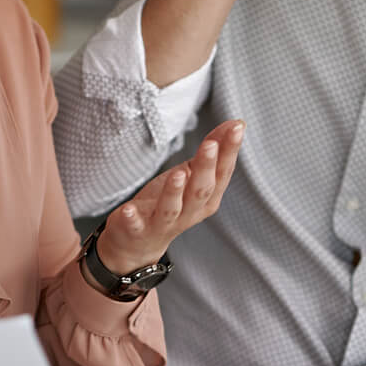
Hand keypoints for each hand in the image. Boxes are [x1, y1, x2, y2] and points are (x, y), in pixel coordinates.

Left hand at [96, 119, 244, 271]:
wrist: (139, 242)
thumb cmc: (170, 202)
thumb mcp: (191, 173)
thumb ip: (213, 150)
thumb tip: (237, 123)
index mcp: (206, 198)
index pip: (222, 173)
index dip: (230, 151)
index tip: (236, 128)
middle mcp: (189, 212)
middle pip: (200, 190)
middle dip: (206, 168)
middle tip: (210, 146)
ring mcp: (163, 223)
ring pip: (172, 208)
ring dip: (175, 192)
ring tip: (178, 174)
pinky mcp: (138, 230)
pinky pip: (136, 225)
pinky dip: (133, 218)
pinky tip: (128, 209)